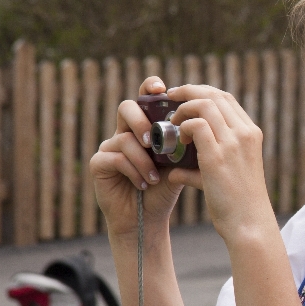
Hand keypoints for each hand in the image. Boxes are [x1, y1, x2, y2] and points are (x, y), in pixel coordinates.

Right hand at [91, 76, 181, 239]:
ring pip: (122, 137)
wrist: (148, 217)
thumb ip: (187, 142)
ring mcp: (110, 146)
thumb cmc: (166, 187)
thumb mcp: (181, 163)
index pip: (146, 98)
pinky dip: (133, 171)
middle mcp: (126, 131)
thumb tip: (205, 124)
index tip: (161, 89)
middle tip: (153, 140)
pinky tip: (145, 184)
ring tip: (156, 176)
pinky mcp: (99, 163)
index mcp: (146, 126)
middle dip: (140, 121)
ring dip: (143, 158)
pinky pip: (115, 158)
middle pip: (127, 108)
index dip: (150, 88)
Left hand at [163, 84, 275, 243]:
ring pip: (204, 104)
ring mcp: (234, 143)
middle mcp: (245, 133)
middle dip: (188, 91)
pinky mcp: (218, 156)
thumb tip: (175, 172)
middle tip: (169, 99)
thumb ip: (201, 169)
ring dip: (183, 108)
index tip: (183, 99)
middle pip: (214, 94)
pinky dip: (183, 127)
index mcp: (251, 134)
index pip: (226, 98)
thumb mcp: (227, 177)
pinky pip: (196, 125)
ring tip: (172, 121)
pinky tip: (178, 140)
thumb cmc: (237, 205)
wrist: (248, 224)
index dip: (202, 93)